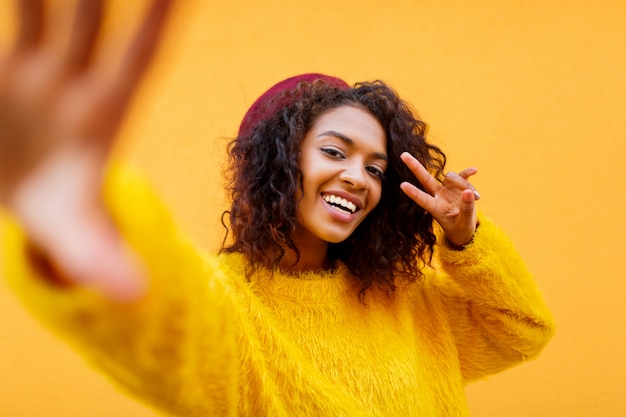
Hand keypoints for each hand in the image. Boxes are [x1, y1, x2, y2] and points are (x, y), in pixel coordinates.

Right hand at [0, 0, 172, 300]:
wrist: (25, 197)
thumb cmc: (63, 215)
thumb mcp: (80, 239)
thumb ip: (105, 262)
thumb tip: (137, 296)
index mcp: (106, 115)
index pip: (139, 61)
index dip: (156, 24)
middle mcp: (77, 83)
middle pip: (94, 20)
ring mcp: (39, 69)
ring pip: (46, 8)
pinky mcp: (7, 68)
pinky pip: (18, 19)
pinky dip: (18, 0)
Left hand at [399, 152, 478, 247]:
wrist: (465, 229)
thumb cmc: (460, 229)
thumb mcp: (464, 223)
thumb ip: (466, 209)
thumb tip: (468, 192)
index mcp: (435, 209)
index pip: (422, 200)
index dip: (413, 193)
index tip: (402, 185)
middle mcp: (438, 197)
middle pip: (425, 179)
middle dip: (414, 167)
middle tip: (403, 155)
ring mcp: (447, 190)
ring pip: (451, 177)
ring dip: (465, 184)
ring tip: (478, 198)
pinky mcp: (457, 186)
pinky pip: (462, 175)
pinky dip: (467, 173)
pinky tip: (474, 170)